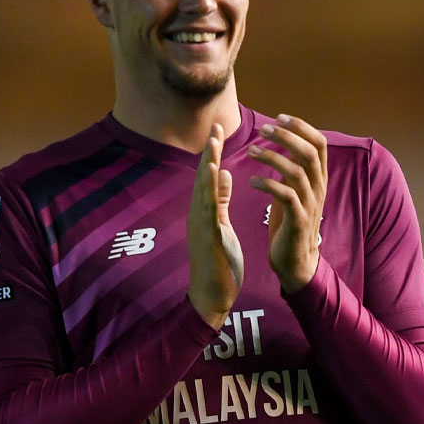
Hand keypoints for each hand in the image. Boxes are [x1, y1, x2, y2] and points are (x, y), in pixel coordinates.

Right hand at [187, 121, 242, 326]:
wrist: (211, 296)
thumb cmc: (218, 262)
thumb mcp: (221, 225)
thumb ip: (221, 200)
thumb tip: (226, 174)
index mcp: (204, 212)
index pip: (208, 177)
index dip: (213, 154)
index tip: (218, 131)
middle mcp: (198, 214)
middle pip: (203, 178)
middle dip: (209, 152)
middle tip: (214, 127)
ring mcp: (200, 225)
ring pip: (202, 190)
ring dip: (208, 164)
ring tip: (213, 142)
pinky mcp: (208, 236)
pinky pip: (209, 208)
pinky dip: (211, 189)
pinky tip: (215, 173)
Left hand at [247, 114, 325, 291]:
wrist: (296, 261)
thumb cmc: (290, 222)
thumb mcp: (295, 190)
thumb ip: (294, 168)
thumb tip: (287, 143)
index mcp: (318, 178)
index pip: (319, 143)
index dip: (301, 127)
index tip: (280, 117)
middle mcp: (319, 188)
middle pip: (310, 152)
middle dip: (287, 136)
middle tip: (264, 129)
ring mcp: (310, 204)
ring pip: (297, 171)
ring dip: (272, 157)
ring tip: (251, 151)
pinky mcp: (298, 220)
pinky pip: (286, 196)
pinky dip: (268, 184)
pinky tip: (252, 181)